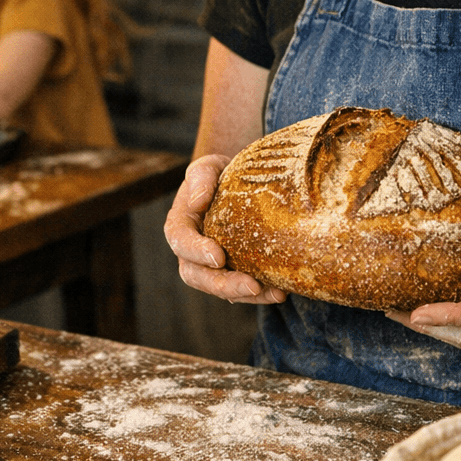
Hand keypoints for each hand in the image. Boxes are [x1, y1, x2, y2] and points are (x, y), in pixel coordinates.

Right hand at [163, 155, 286, 305]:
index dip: (196, 251)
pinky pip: (240, 289)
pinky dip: (260, 294)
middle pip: (197, 275)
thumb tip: (198, 201)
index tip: (219, 256)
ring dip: (245, 295)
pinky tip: (280, 292)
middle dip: (223, 285)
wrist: (238, 183)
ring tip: (275, 294)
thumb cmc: (220, 173)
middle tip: (251, 285)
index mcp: (181, 222)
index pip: (180, 240)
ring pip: (220, 289)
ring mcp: (210, 265)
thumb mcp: (210, 166)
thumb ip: (201, 177)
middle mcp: (191, 249)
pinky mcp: (232, 272)